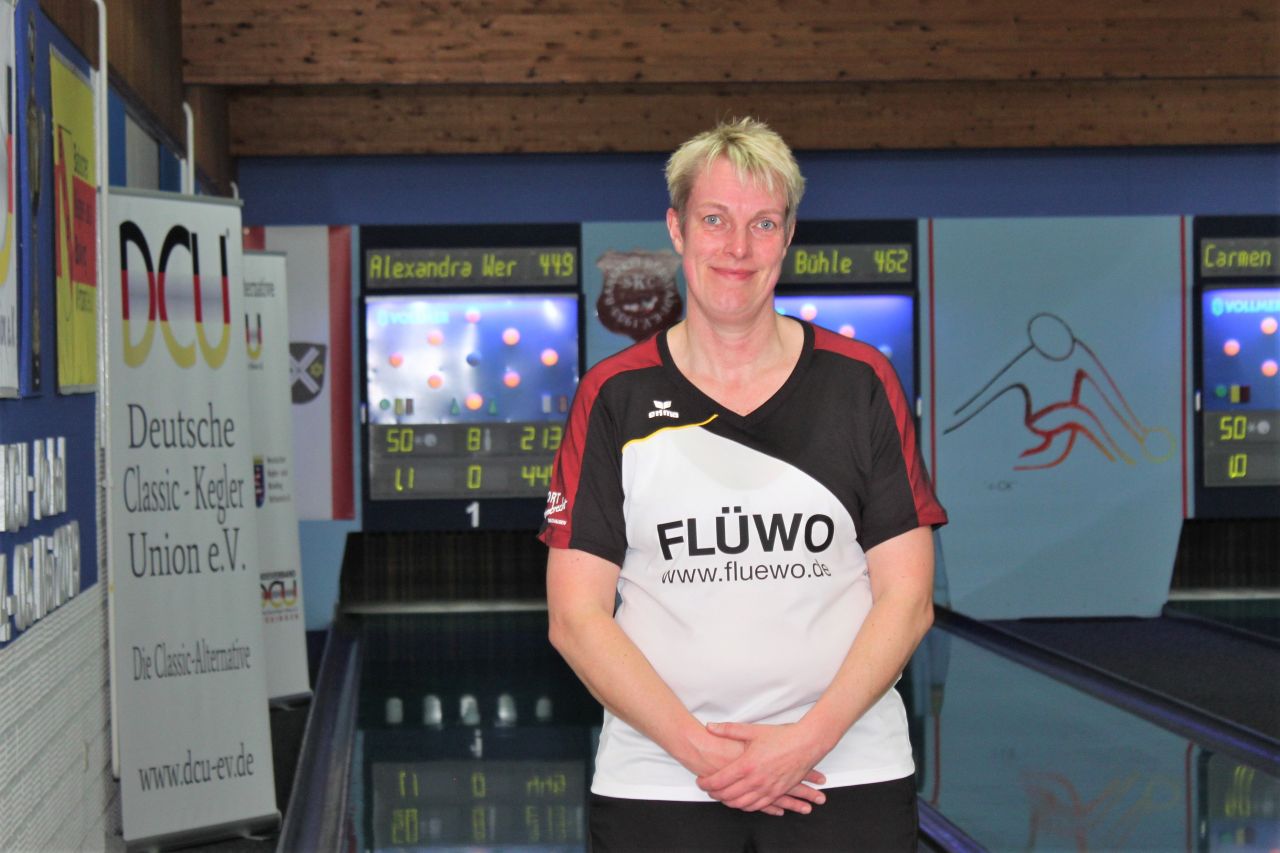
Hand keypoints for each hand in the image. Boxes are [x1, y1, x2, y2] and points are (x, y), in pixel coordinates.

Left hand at [695, 721, 828, 814]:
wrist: (806, 744)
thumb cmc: (782, 737)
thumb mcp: (753, 730)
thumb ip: (728, 730)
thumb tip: (710, 727)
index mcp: (747, 765)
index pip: (719, 781)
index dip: (706, 783)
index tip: (700, 780)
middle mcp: (756, 781)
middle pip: (727, 795)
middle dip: (714, 794)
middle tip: (708, 789)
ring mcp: (767, 789)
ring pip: (741, 804)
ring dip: (728, 802)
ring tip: (721, 796)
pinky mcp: (777, 793)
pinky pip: (757, 806)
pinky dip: (745, 806)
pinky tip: (740, 802)